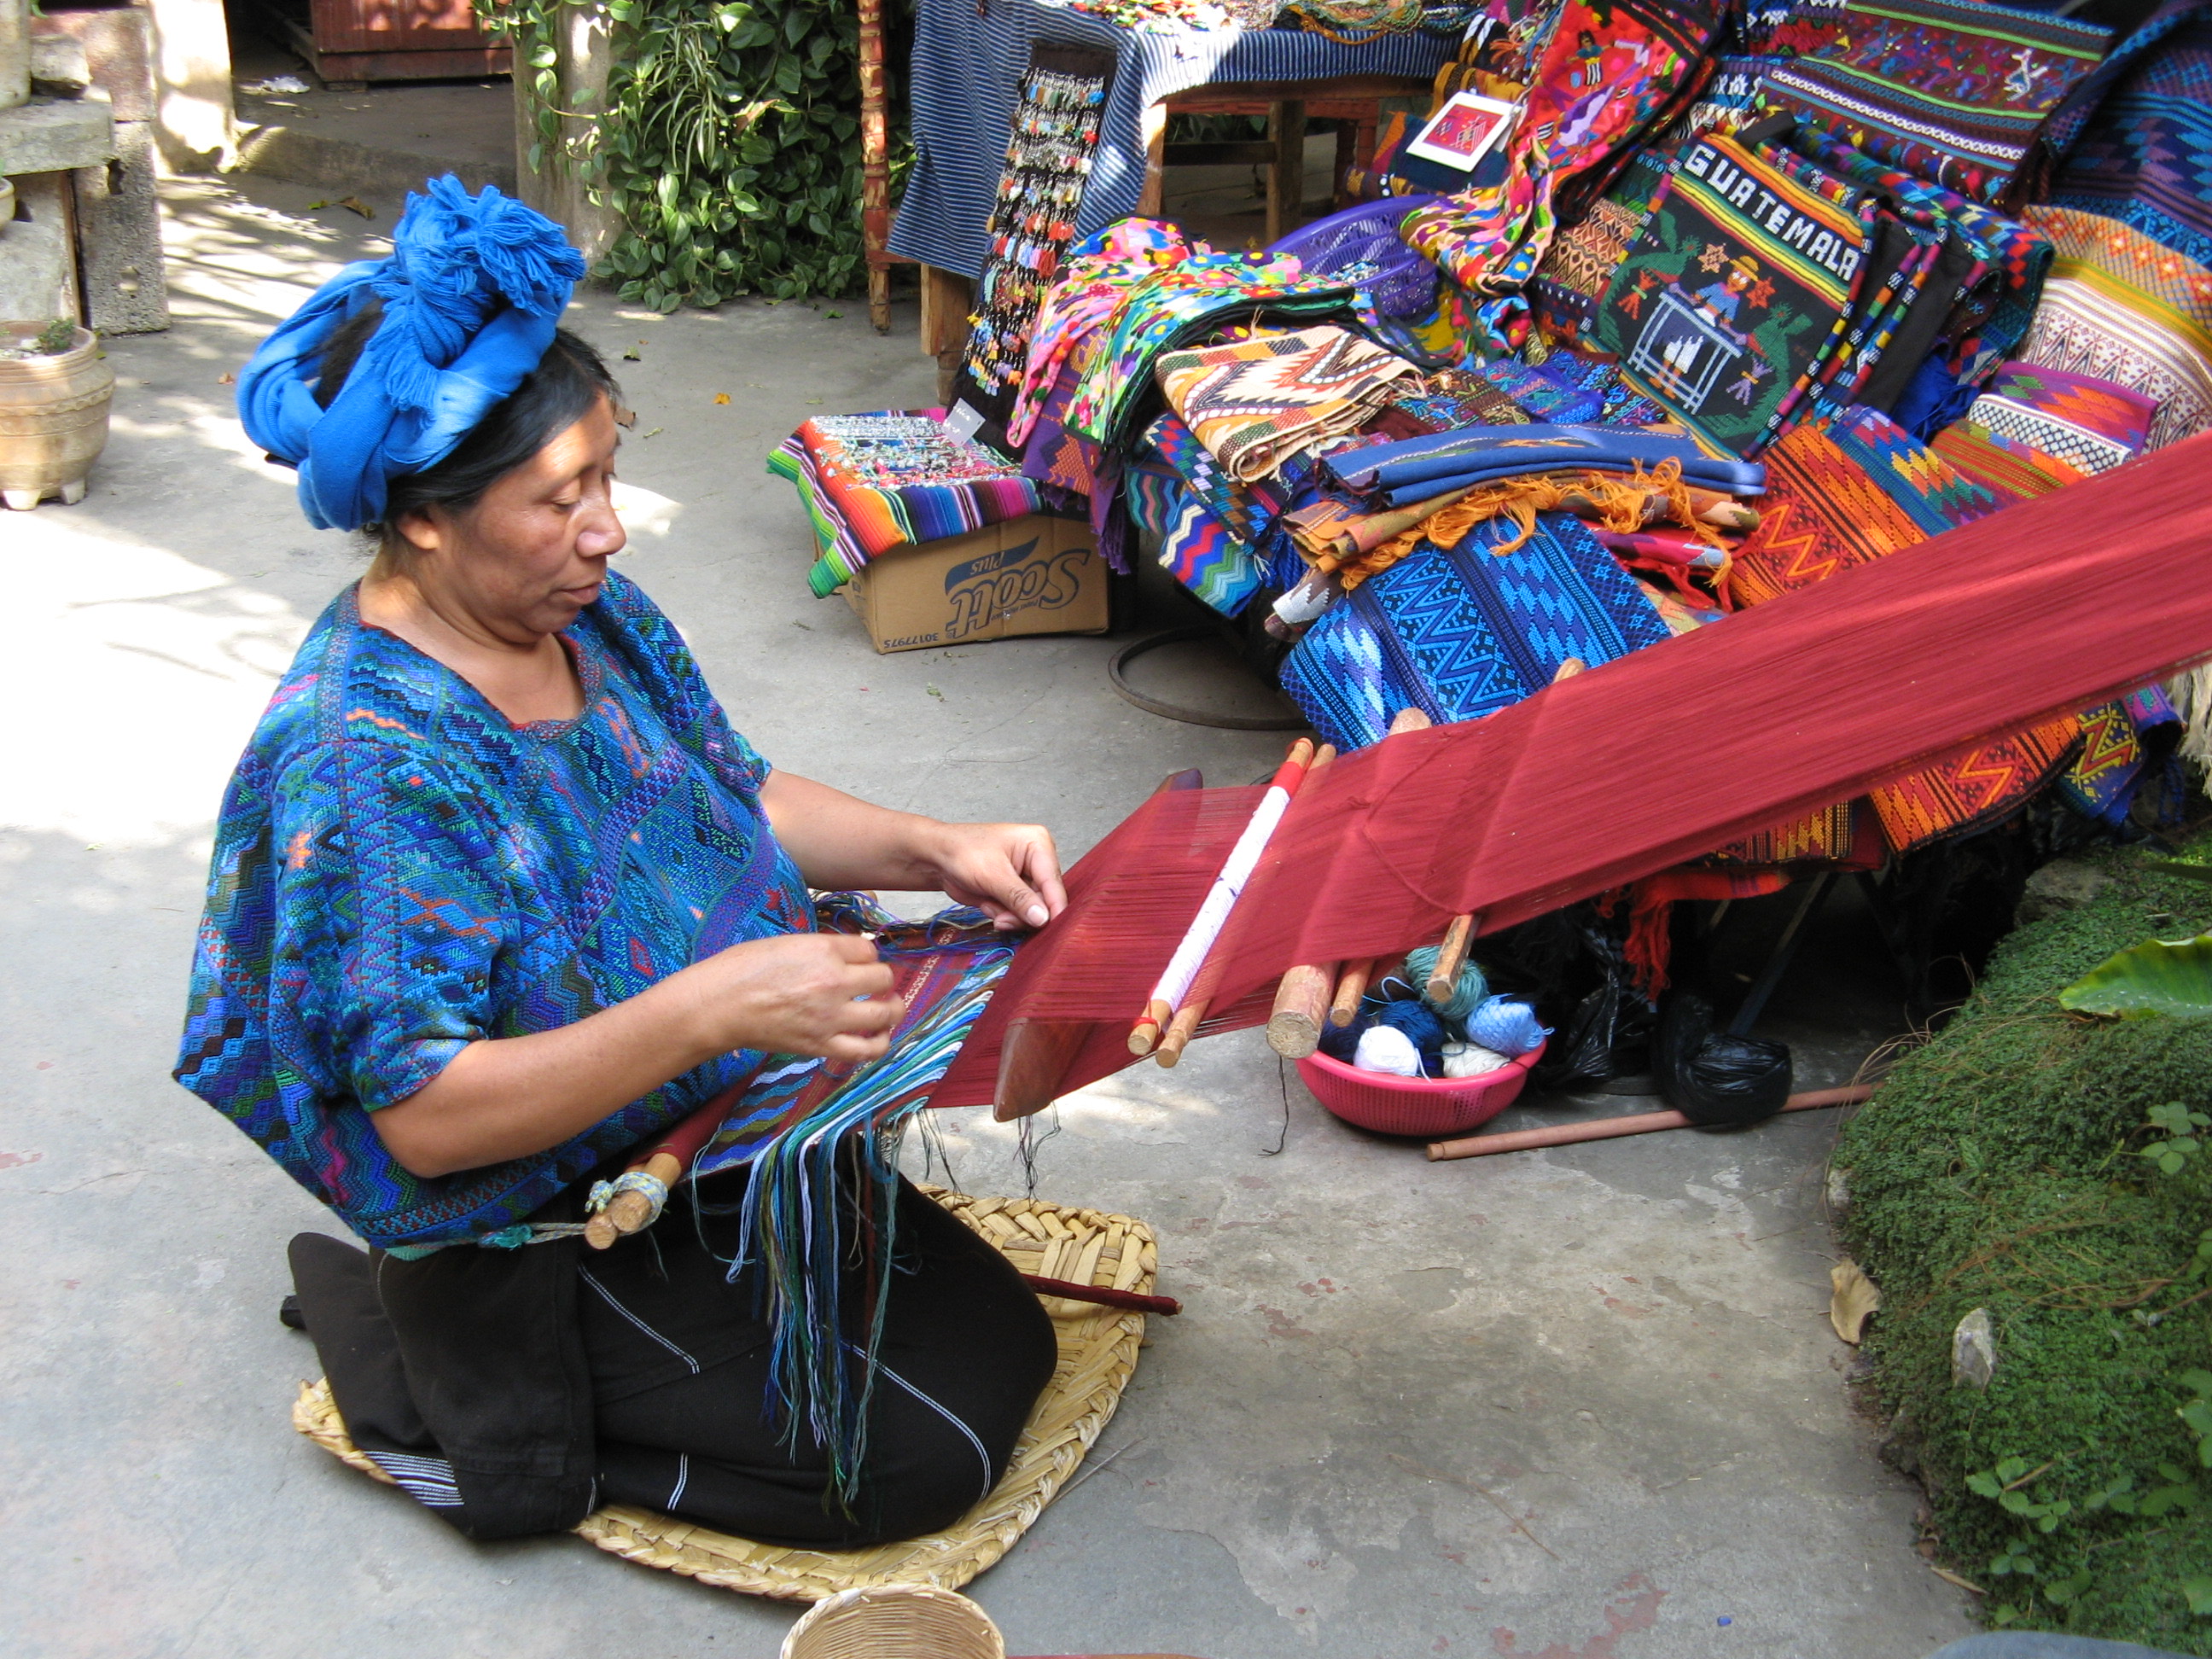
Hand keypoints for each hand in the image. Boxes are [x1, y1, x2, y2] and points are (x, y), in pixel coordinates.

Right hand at [670, 932, 898, 1062]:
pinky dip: (878, 1044)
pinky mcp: (821, 1046)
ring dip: (893, 1009)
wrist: (719, 1006)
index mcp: (824, 951)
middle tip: (874, 984)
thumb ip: (821, 948)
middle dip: (882, 979)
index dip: (866, 955)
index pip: (869, 949)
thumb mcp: (786, 943)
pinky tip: (878, 1037)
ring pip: (885, 1014)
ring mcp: (831, 1017)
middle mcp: (834, 982)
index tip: (858, 961)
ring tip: (890, 1008)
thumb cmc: (742, 968)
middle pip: (883, 978)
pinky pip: (866, 1050)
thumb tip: (847, 954)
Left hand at [916, 820, 1067, 931]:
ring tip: (990, 907)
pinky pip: (1019, 914)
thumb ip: (1019, 898)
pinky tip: (988, 904)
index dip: (1054, 907)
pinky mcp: (1016, 892)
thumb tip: (1043, 918)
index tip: (1050, 928)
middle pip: (1046, 899)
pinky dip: (1004, 915)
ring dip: (1011, 916)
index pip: (1053, 882)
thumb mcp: (992, 875)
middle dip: (1023, 914)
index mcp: (1039, 845)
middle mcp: (1038, 860)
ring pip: (1033, 911)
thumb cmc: (962, 853)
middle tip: (1001, 919)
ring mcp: (1027, 878)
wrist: (938, 858)